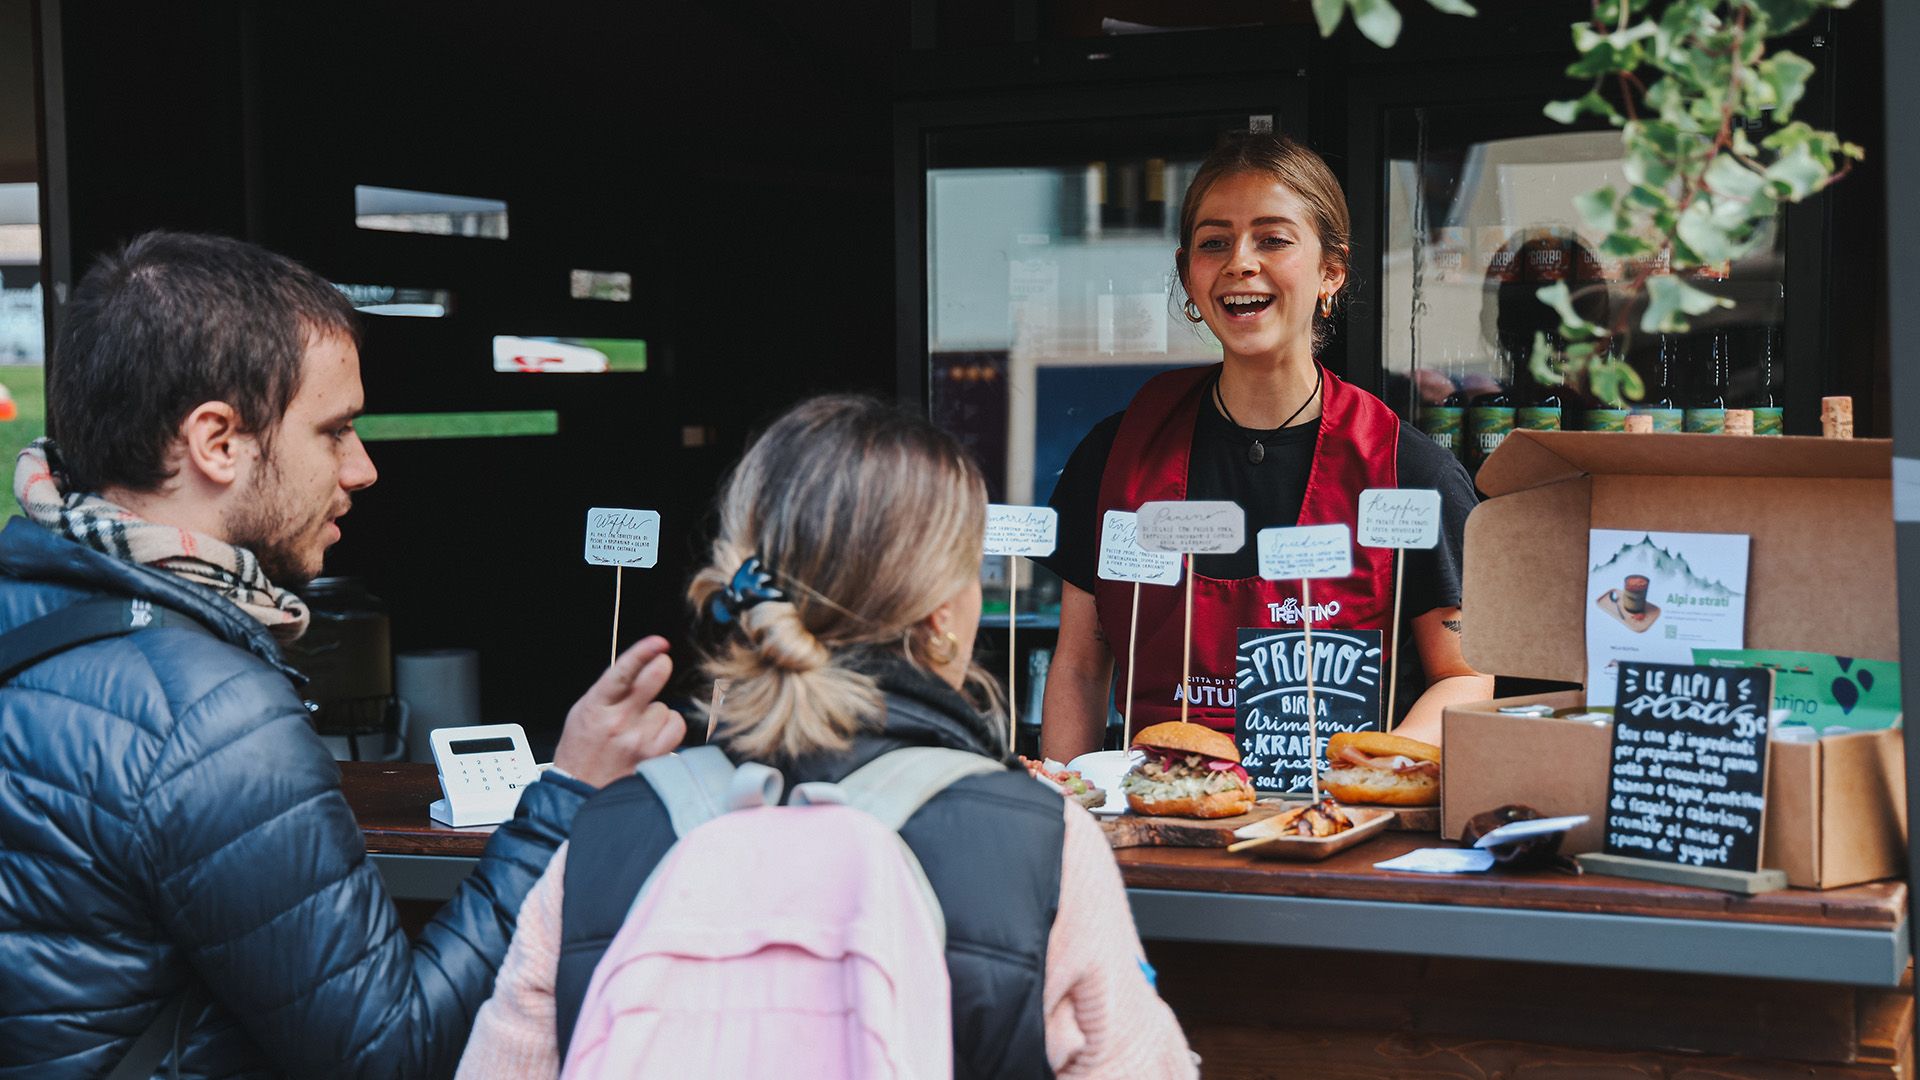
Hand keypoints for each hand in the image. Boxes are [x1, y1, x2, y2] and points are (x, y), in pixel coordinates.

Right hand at [552, 636, 685, 787]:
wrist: (580, 790)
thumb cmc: (582, 749)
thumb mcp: (583, 711)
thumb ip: (609, 690)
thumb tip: (637, 666)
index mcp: (596, 707)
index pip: (622, 673)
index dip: (642, 653)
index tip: (658, 643)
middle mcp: (618, 722)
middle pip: (653, 681)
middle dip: (660, 668)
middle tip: (661, 665)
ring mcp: (639, 740)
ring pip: (665, 708)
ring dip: (656, 713)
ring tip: (639, 726)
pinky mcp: (655, 756)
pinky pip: (676, 727)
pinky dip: (669, 728)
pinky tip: (653, 736)